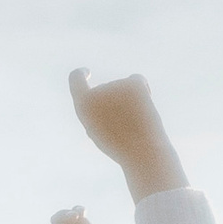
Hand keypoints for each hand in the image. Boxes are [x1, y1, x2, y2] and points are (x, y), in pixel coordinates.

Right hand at [69, 66, 185, 196]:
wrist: (142, 150)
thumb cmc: (120, 146)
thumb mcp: (102, 132)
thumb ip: (100, 112)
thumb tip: (110, 97)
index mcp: (84, 106)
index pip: (76, 80)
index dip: (80, 75)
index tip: (87, 72)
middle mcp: (97, 92)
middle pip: (106, 90)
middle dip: (115, 103)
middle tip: (124, 126)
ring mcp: (115, 85)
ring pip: (124, 88)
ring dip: (130, 101)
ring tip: (135, 123)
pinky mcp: (133, 83)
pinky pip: (137, 79)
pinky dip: (142, 88)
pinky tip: (147, 103)